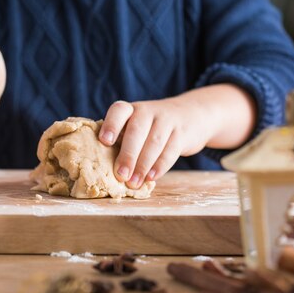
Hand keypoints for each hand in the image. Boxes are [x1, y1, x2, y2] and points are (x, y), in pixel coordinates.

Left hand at [98, 84, 255, 188]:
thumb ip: (122, 139)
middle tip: (120, 175)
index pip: (119, 111)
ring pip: (154, 142)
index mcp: (131, 109)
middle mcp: (148, 111)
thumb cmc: (152, 127)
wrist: (190, 115)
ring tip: (133, 183)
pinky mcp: (182, 133)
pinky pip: (170, 150)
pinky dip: (160, 166)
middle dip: (128, 155)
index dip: (111, 125)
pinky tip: (151, 177)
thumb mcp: (137, 125)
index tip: (104, 141)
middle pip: (136, 131)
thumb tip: (102, 166)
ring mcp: (167, 120)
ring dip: (142, 165)